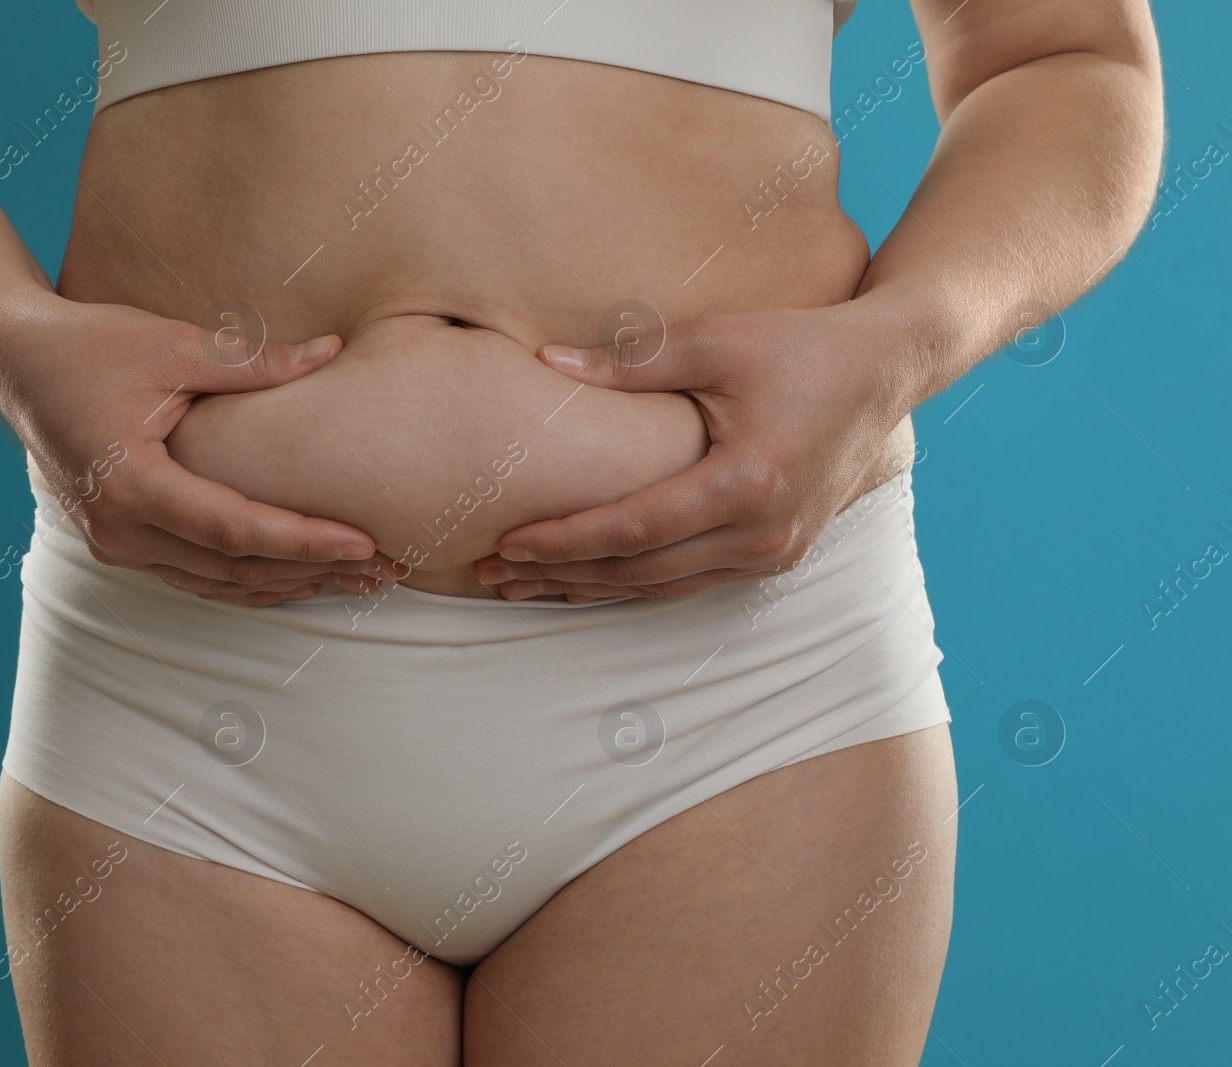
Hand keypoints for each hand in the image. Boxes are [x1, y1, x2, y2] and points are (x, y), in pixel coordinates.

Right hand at [0, 293, 395, 605]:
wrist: (14, 362)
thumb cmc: (88, 346)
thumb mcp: (170, 344)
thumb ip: (253, 361)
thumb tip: (332, 353)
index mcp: (130, 485)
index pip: (234, 528)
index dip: (303, 539)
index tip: (363, 541)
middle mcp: (119, 530)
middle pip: (234, 569)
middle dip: (313, 570)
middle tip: (383, 569)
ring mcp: (115, 543)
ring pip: (218, 584)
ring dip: (289, 583)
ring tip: (357, 581)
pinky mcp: (119, 542)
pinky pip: (196, 577)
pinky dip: (250, 581)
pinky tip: (300, 577)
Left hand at [474, 299, 914, 600]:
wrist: (888, 371)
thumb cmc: (802, 346)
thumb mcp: (718, 340)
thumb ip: (631, 360)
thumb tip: (547, 363)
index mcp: (747, 482)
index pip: (634, 527)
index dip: (565, 540)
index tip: (508, 541)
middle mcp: (762, 533)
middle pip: (640, 570)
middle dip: (561, 574)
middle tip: (494, 574)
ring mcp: (775, 551)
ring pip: (663, 587)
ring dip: (592, 589)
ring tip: (526, 587)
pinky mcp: (778, 554)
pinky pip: (691, 582)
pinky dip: (635, 584)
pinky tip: (589, 582)